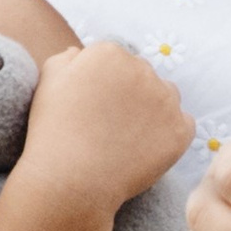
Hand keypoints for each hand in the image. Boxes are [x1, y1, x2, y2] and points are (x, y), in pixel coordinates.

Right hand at [27, 41, 191, 212]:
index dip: (102, 83)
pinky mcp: (181, 130)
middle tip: (110, 122)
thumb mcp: (48, 82)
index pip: (114, 59)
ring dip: (153, 109)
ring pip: (166, 96)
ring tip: (129, 135)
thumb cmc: (54, 130)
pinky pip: (183, 124)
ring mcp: (166, 100)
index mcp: (110, 53)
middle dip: (129, 92)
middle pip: (141, 75)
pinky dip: (169, 133)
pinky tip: (146, 147)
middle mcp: (143, 70)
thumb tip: (80, 53)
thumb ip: (66, 59)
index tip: (93, 104)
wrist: (73, 178)